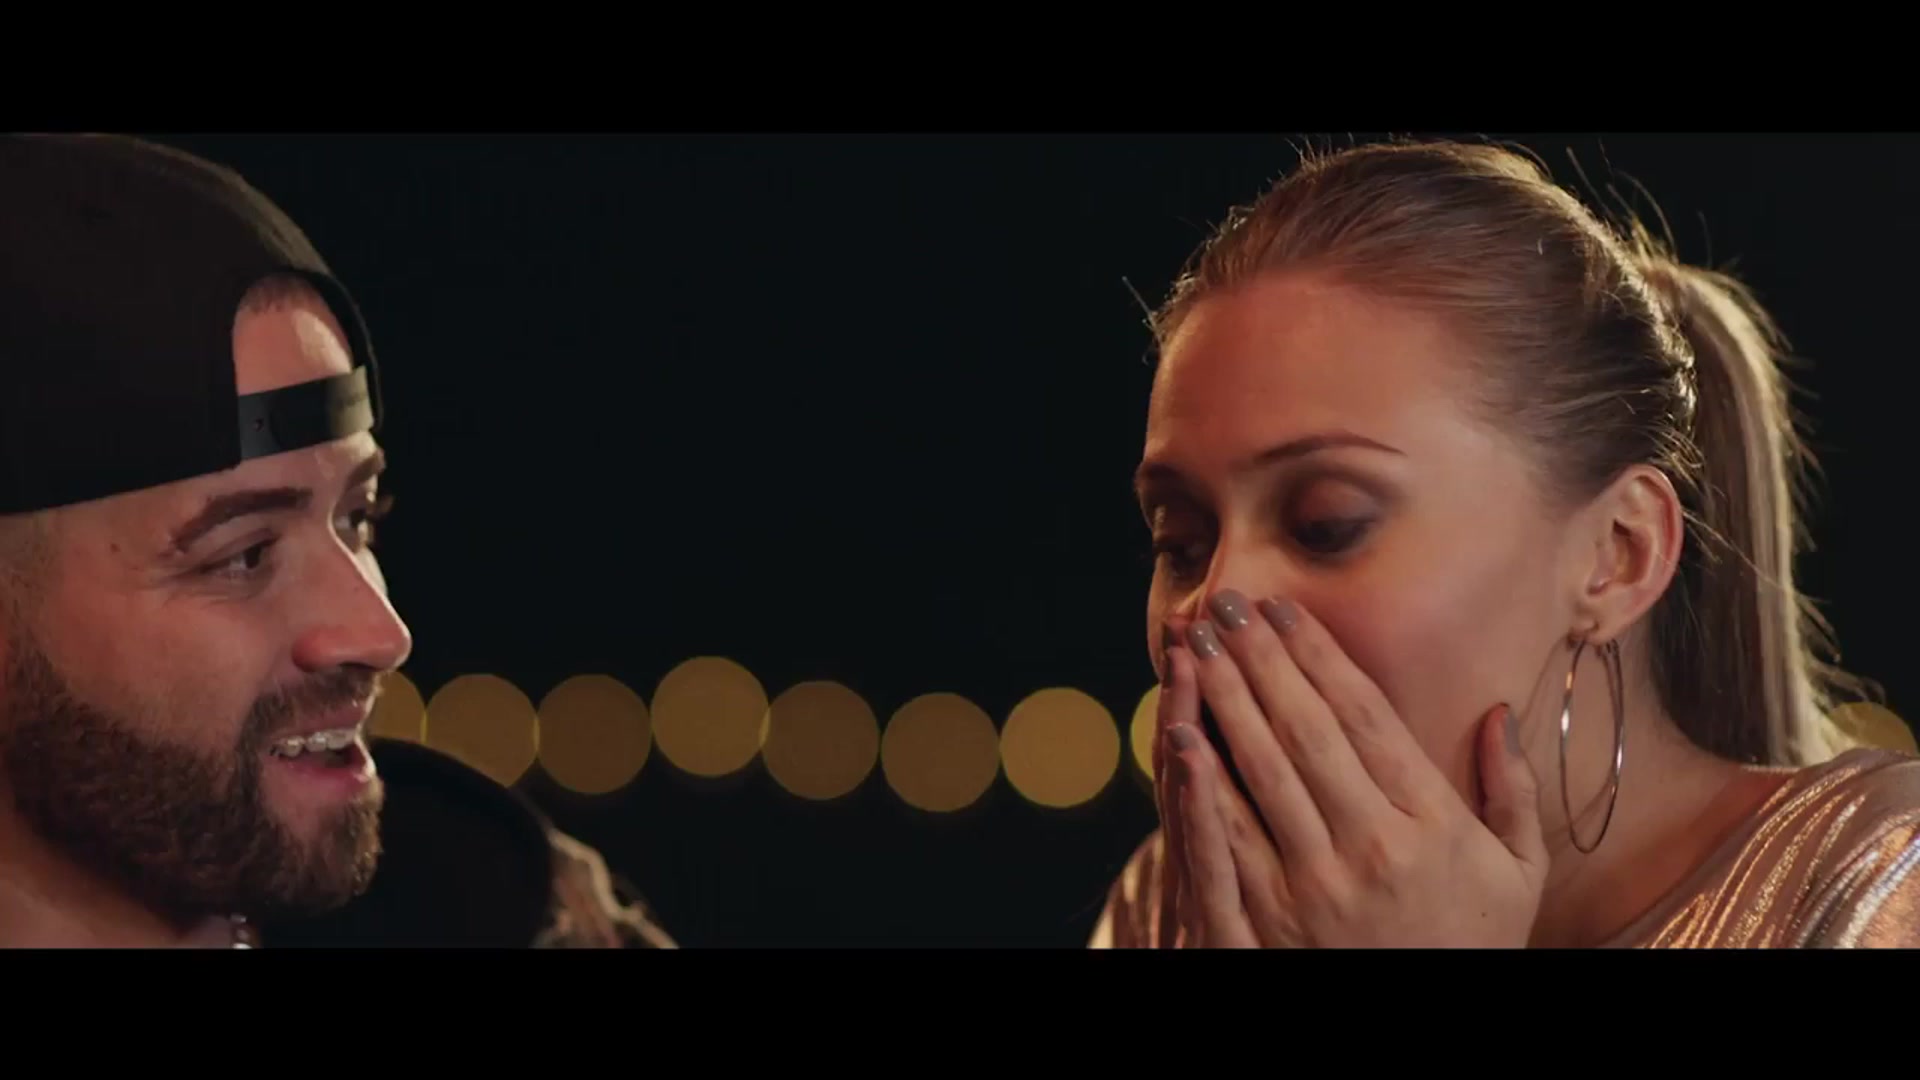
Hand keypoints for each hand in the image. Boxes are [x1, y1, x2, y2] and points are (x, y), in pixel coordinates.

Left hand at [1157, 590, 1547, 947]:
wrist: (1423, 1033)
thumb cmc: (1468, 947)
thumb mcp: (1516, 876)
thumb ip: (1512, 793)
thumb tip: (1499, 714)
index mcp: (1430, 828)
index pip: (1364, 719)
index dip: (1319, 656)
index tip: (1284, 609)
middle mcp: (1370, 850)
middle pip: (1303, 731)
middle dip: (1259, 659)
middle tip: (1225, 604)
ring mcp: (1313, 890)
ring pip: (1258, 773)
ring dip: (1221, 700)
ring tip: (1193, 644)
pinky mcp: (1266, 926)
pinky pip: (1227, 842)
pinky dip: (1200, 784)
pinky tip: (1180, 733)